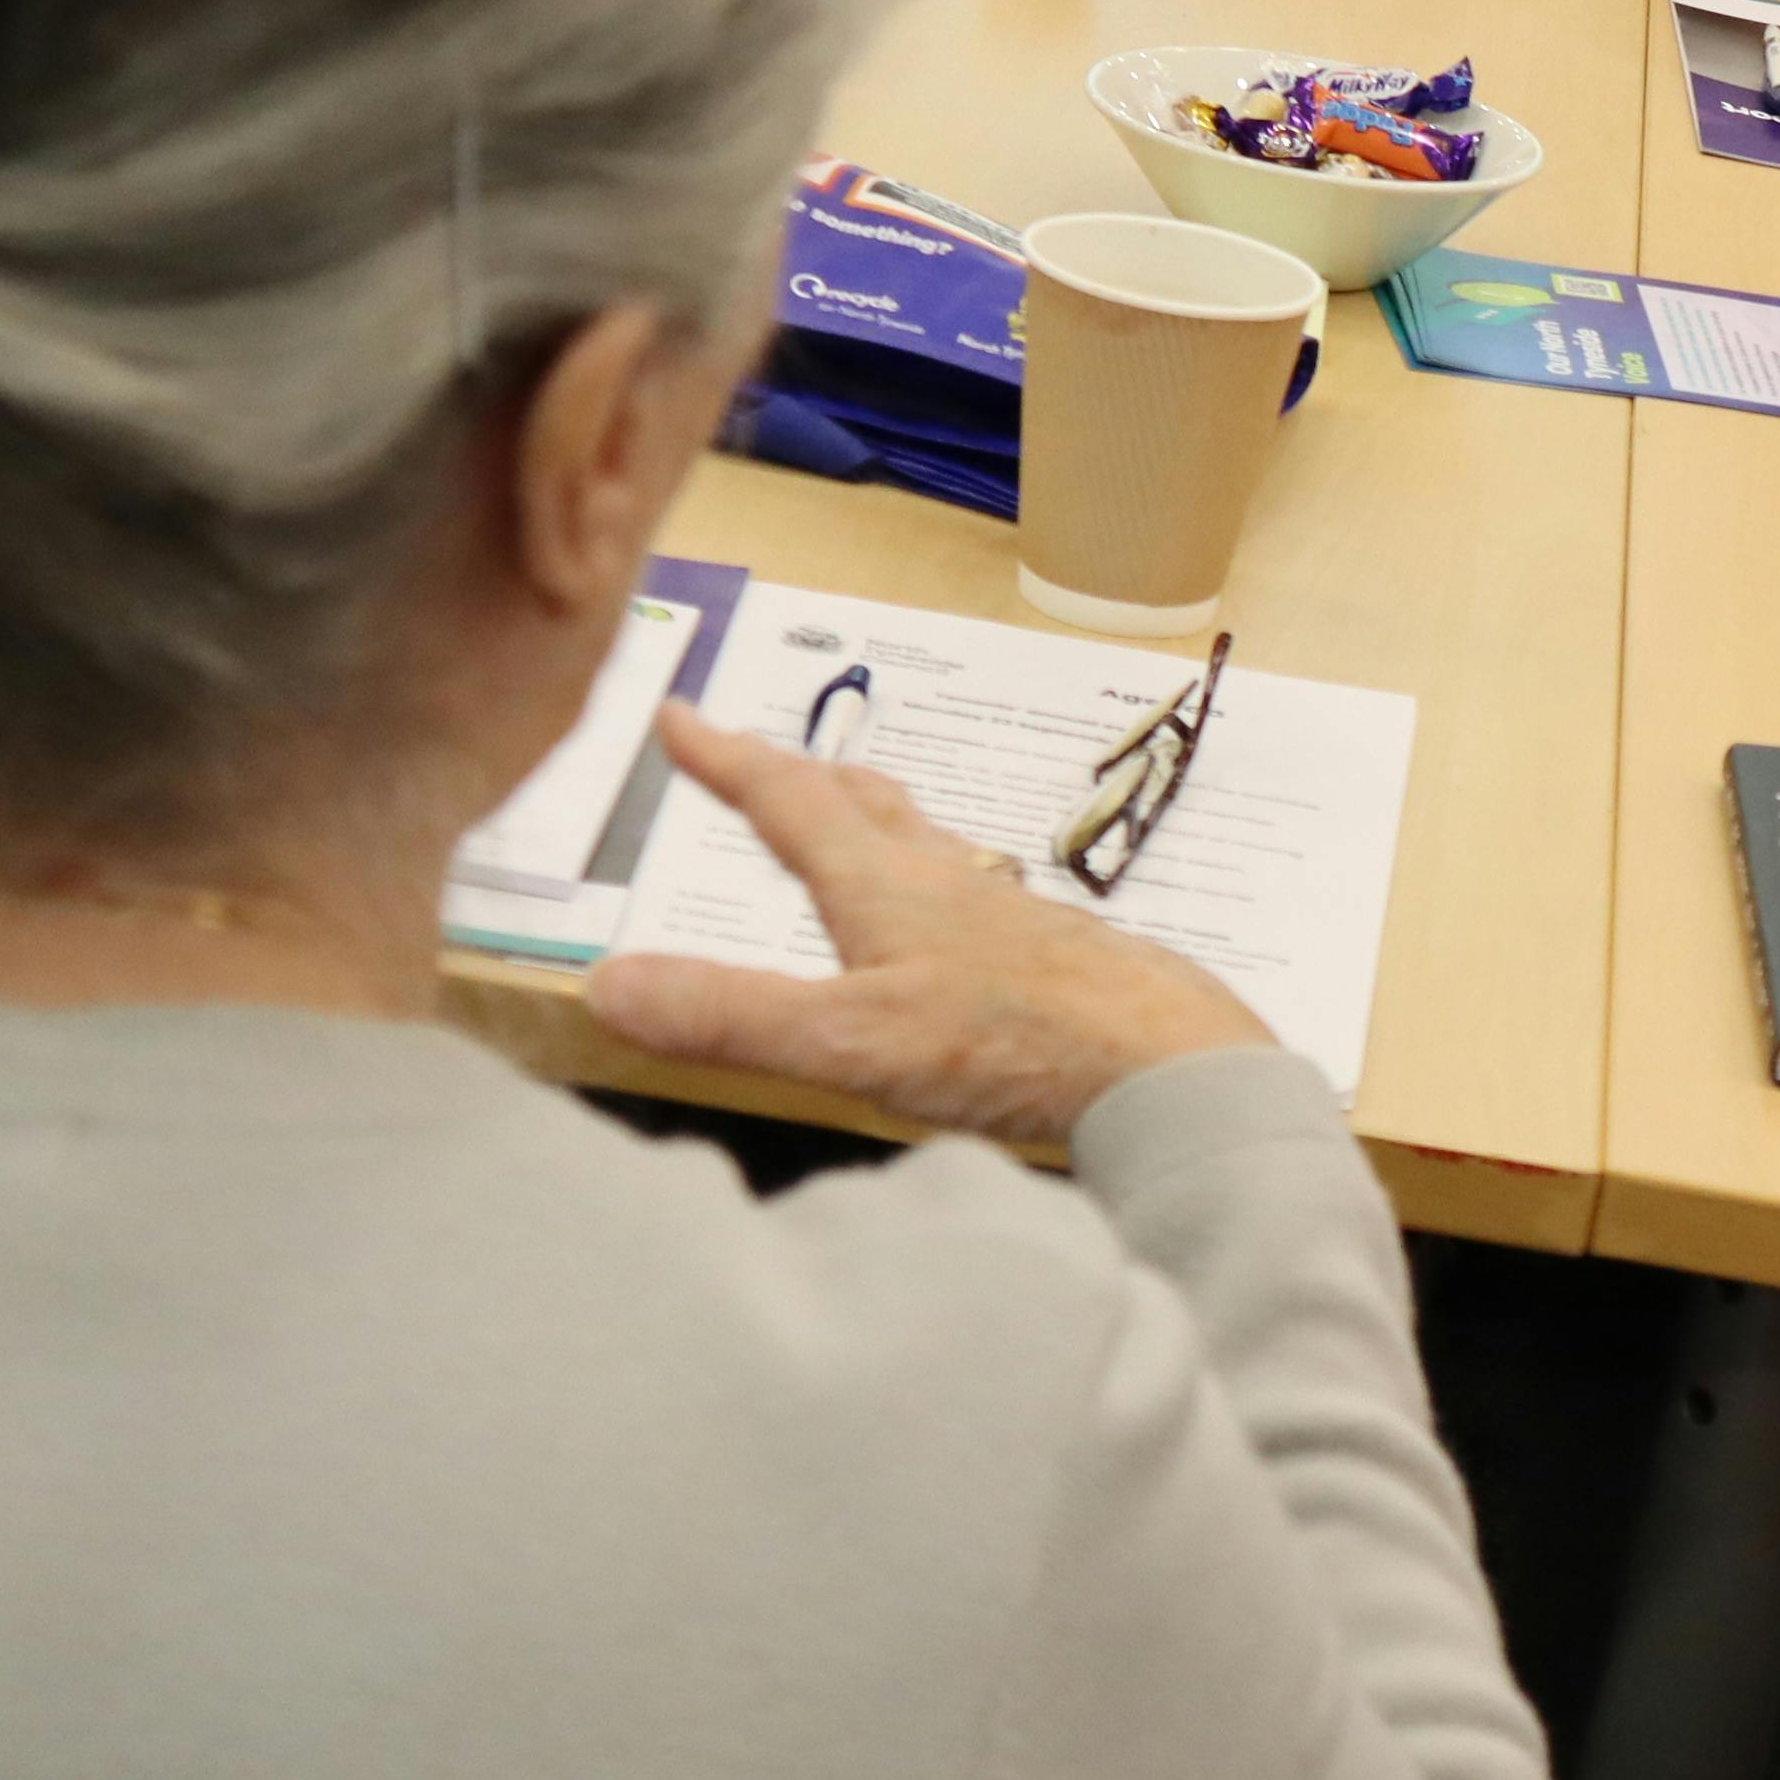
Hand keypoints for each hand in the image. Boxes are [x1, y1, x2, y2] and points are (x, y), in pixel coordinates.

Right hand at [582, 703, 1268, 1151]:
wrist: (1172, 1066)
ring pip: (931, 847)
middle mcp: (950, 882)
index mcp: (886, 886)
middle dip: (807, 777)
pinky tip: (966, 929)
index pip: (788, 803)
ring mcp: (1012, 918)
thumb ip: (730, 1014)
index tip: (678, 713)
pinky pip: (983, 901)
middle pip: (868, 807)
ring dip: (881, 824)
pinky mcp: (1060, 961)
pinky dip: (945, 889)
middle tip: (770, 756)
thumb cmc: (1015, 1045)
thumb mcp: (847, 1041)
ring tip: (865, 820)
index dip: (727, 760)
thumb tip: (607, 982)